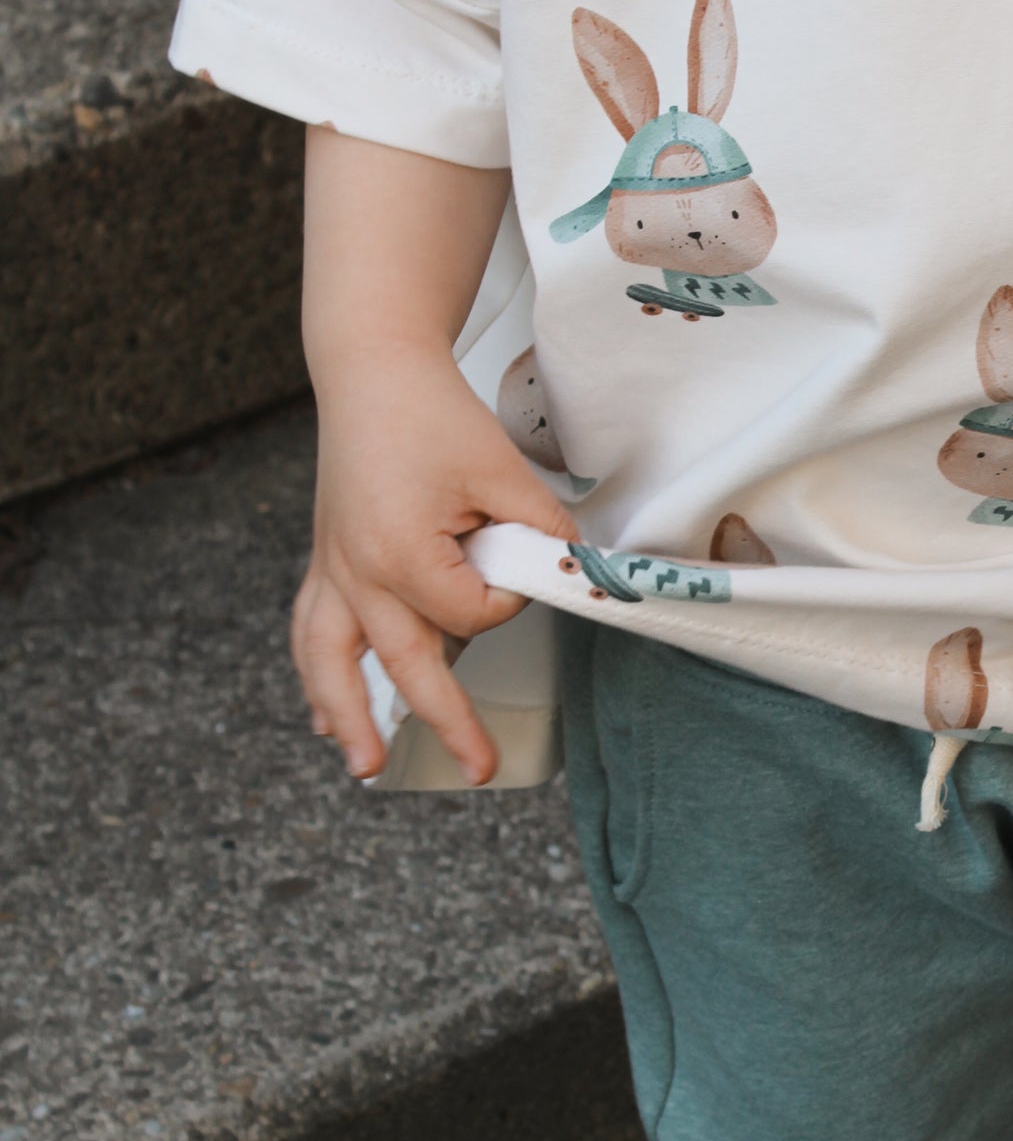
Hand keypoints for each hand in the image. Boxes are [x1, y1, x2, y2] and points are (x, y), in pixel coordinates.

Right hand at [296, 347, 578, 784]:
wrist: (371, 371)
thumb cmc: (431, 415)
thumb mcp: (501, 470)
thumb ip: (540, 530)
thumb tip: (572, 572)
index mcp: (402, 555)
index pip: (473, 613)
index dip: (506, 592)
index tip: (512, 550)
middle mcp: (358, 574)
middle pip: (407, 665)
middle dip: (446, 723)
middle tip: (481, 769)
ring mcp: (334, 570)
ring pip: (331, 662)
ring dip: (349, 716)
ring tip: (365, 765)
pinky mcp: (326, 560)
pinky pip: (312, 631)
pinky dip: (316, 675)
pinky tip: (324, 711)